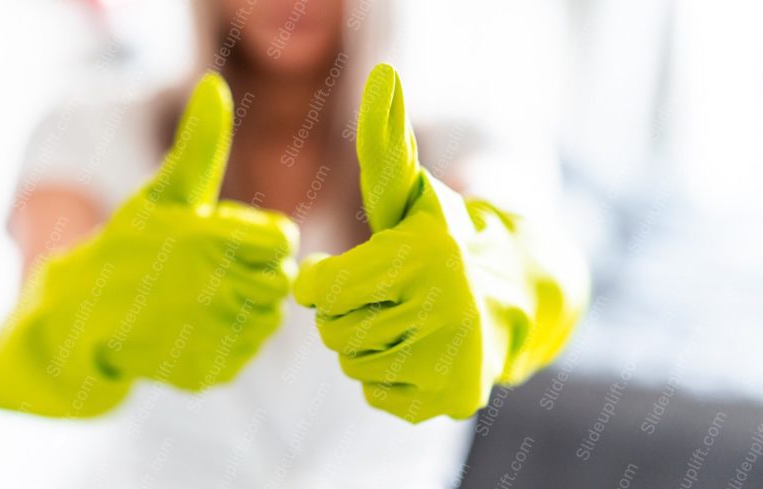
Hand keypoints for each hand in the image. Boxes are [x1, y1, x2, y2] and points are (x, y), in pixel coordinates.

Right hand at [0, 73, 298, 416]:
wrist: (80, 319)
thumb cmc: (128, 246)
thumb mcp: (161, 194)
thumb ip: (198, 146)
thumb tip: (214, 87)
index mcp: (204, 239)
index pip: (282, 240)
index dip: (267, 239)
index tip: (243, 241)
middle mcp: (211, 290)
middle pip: (280, 282)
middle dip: (256, 274)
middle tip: (222, 272)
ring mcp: (208, 336)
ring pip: (268, 320)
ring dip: (247, 308)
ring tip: (208, 299)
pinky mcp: (207, 374)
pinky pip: (246, 354)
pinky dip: (229, 342)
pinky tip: (197, 328)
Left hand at [294, 64, 560, 422]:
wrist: (515, 288)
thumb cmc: (443, 235)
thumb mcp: (411, 191)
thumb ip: (385, 142)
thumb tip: (383, 76)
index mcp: (424, 254)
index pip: (319, 290)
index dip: (317, 282)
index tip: (330, 273)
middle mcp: (445, 308)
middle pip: (333, 331)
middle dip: (341, 312)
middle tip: (376, 295)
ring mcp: (455, 358)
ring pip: (353, 365)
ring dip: (362, 343)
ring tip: (398, 318)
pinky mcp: (456, 399)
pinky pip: (378, 395)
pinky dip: (385, 375)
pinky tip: (415, 347)